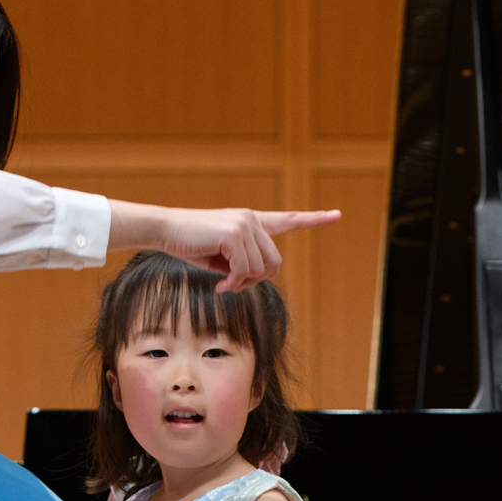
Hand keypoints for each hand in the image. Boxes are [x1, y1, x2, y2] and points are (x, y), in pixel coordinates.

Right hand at [153, 207, 340, 291]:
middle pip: (275, 263)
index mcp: (252, 222)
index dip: (313, 219)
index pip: (288, 219)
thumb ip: (245, 262)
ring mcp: (244, 224)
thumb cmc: (190, 244)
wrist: (165, 230)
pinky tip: (220, 284)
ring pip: (261, 269)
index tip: (336, 215)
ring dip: (242, 284)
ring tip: (223, 282)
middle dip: (256, 281)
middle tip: (232, 285)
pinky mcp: (235, 233)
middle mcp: (252, 219)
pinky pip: (246, 270)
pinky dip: (234, 283)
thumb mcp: (223, 257)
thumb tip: (259, 276)